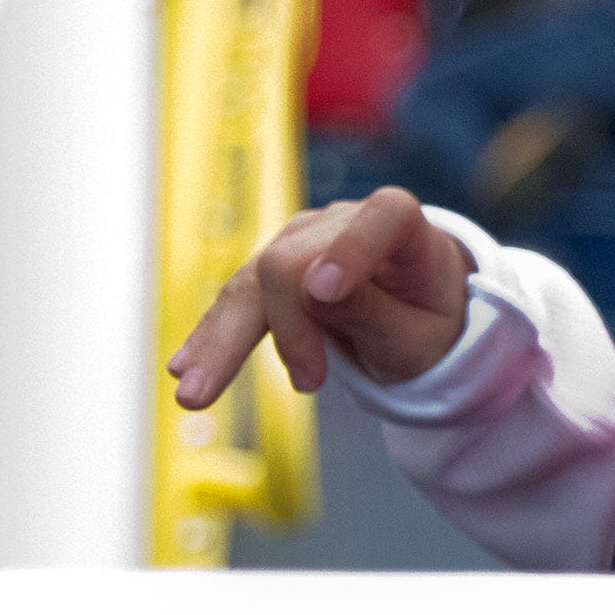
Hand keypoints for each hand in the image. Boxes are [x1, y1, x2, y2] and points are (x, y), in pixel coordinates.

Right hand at [168, 188, 473, 406]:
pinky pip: (238, 299)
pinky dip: (214, 336)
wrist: (419, 315)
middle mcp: (345, 222)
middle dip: (286, 326)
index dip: (350, 249)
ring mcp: (303, 241)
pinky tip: (185, 367)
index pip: (380, 218)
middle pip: (293, 261)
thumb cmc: (430, 322)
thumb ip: (373, 312)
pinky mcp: (275, 267)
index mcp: (404, 226)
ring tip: (196, 395)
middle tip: (301, 388)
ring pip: (253, 283)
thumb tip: (317, 290)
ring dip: (225, 340)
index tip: (324, 292)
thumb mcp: (419, 335)